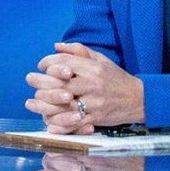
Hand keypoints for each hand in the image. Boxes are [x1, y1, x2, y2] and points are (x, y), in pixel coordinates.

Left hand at [26, 42, 143, 131]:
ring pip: (65, 104)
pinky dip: (60, 124)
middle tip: (30, 80)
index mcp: (93, 68)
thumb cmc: (115, 78)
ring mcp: (94, 103)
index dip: (49, 62)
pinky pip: (75, 123)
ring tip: (33, 103)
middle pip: (61, 83)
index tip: (41, 65)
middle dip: (42, 81)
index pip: (65, 62)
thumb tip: (56, 46)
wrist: (139, 99)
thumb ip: (78, 50)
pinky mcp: (96, 118)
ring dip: (46, 105)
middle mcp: (93, 84)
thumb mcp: (100, 59)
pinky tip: (48, 123)